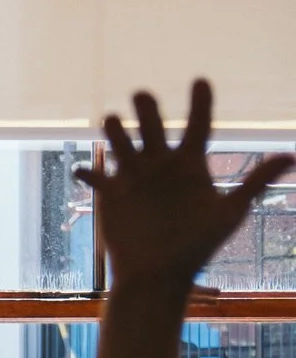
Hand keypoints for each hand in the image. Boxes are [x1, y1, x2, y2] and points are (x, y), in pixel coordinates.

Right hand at [78, 81, 291, 289]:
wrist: (159, 276)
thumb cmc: (197, 246)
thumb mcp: (229, 212)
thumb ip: (256, 181)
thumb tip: (291, 156)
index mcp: (191, 165)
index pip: (198, 125)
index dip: (200, 102)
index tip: (201, 81)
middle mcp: (162, 165)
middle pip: (153, 126)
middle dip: (147, 108)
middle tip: (142, 96)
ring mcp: (134, 179)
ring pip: (122, 143)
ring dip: (115, 131)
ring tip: (113, 122)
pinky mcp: (111, 196)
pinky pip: (96, 178)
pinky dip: (87, 172)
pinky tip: (83, 169)